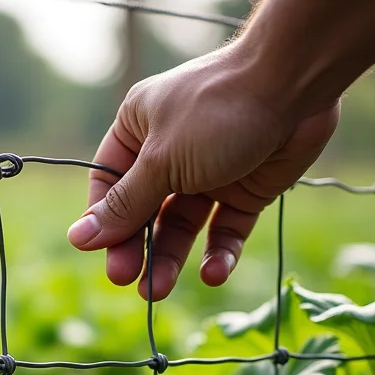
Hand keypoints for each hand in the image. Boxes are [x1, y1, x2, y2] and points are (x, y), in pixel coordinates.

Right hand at [67, 45, 339, 300]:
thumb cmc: (216, 111)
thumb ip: (124, 206)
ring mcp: (208, 173)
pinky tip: (213, 273)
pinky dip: (219, 253)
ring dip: (169, 259)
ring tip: (156, 291)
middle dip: (135, 248)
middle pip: (143, 212)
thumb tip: (78, 240)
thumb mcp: (161, 161)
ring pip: (181, 226)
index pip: (108, 185)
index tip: (97, 254)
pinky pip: (225, 229)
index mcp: (137, 131)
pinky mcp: (245, 191)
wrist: (296, 83)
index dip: (103, 221)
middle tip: (125, 280)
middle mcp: (169, 153)